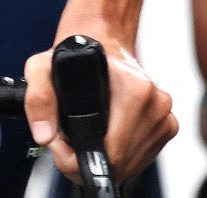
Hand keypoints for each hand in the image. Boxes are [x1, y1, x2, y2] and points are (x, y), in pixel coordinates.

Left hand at [24, 32, 175, 182]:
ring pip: (131, 165)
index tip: (64, 144)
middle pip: (121, 163)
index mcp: (135, 89)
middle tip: (70, 140)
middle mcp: (155, 102)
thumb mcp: (43, 67)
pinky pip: (140, 159)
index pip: (111, 152)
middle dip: (89, 160)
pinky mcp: (167, 126)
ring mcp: (164, 116)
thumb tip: (45, 134)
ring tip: (87, 136)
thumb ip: (39, 99)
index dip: (79, 157)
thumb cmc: (77, 56)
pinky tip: (106, 138)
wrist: (104, 41)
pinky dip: (121, 156)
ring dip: (105, 160)